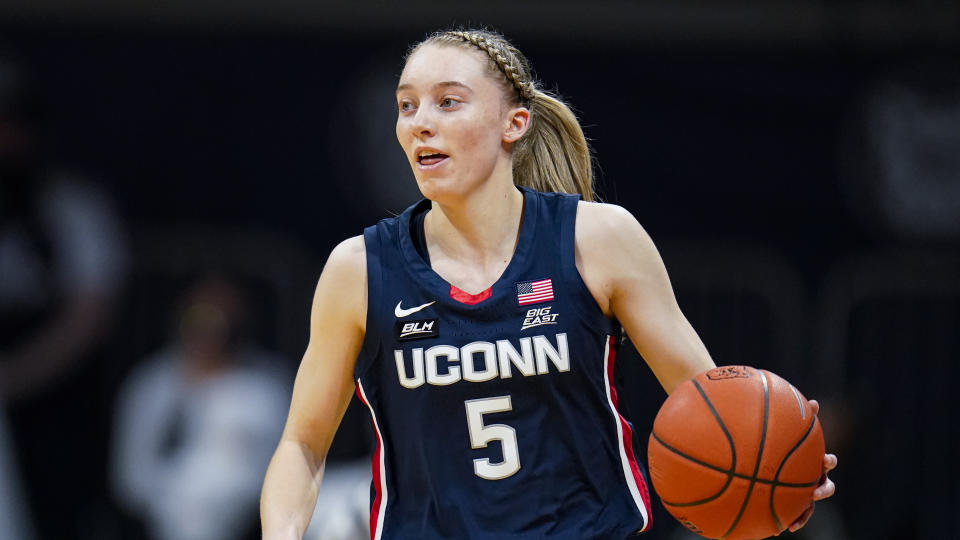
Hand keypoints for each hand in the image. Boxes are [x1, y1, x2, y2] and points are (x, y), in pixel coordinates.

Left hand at [788, 400, 837, 532]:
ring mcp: (804, 492)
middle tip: (815, 491)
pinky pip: (790, 513)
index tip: (825, 461)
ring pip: (809, 506)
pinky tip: (775, 529)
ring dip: (804, 514)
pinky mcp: (794, 503)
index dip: (828, 462)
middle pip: (825, 487)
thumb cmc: (782, 440)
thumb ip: (802, 418)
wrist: (769, 458)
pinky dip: (787, 520)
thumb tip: (815, 402)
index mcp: (813, 461)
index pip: (827, 461)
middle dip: (823, 490)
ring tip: (794, 522)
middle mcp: (813, 478)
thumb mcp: (789, 429)